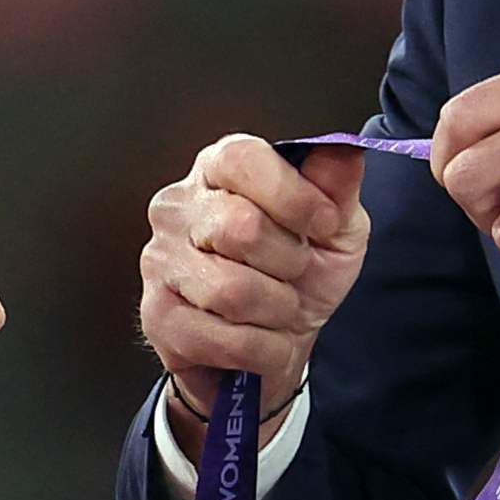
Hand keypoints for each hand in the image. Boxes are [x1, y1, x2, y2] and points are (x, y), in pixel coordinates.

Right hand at [135, 136, 371, 431]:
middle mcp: (178, 208)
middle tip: (295, 272)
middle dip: (290, 262)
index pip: (242, 160)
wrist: (274, 346)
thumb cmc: (299, 277)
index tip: (324, 222)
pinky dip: (264, 349)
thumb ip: (338, 186)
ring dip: (278, 311)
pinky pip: (225, 340)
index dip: (293, 196)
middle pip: (240, 228)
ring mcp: (160, 262)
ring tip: (278, 308)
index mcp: (218, 170)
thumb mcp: (334, 228)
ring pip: (232, 291)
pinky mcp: (157, 316)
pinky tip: (262, 339)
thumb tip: (343, 150)